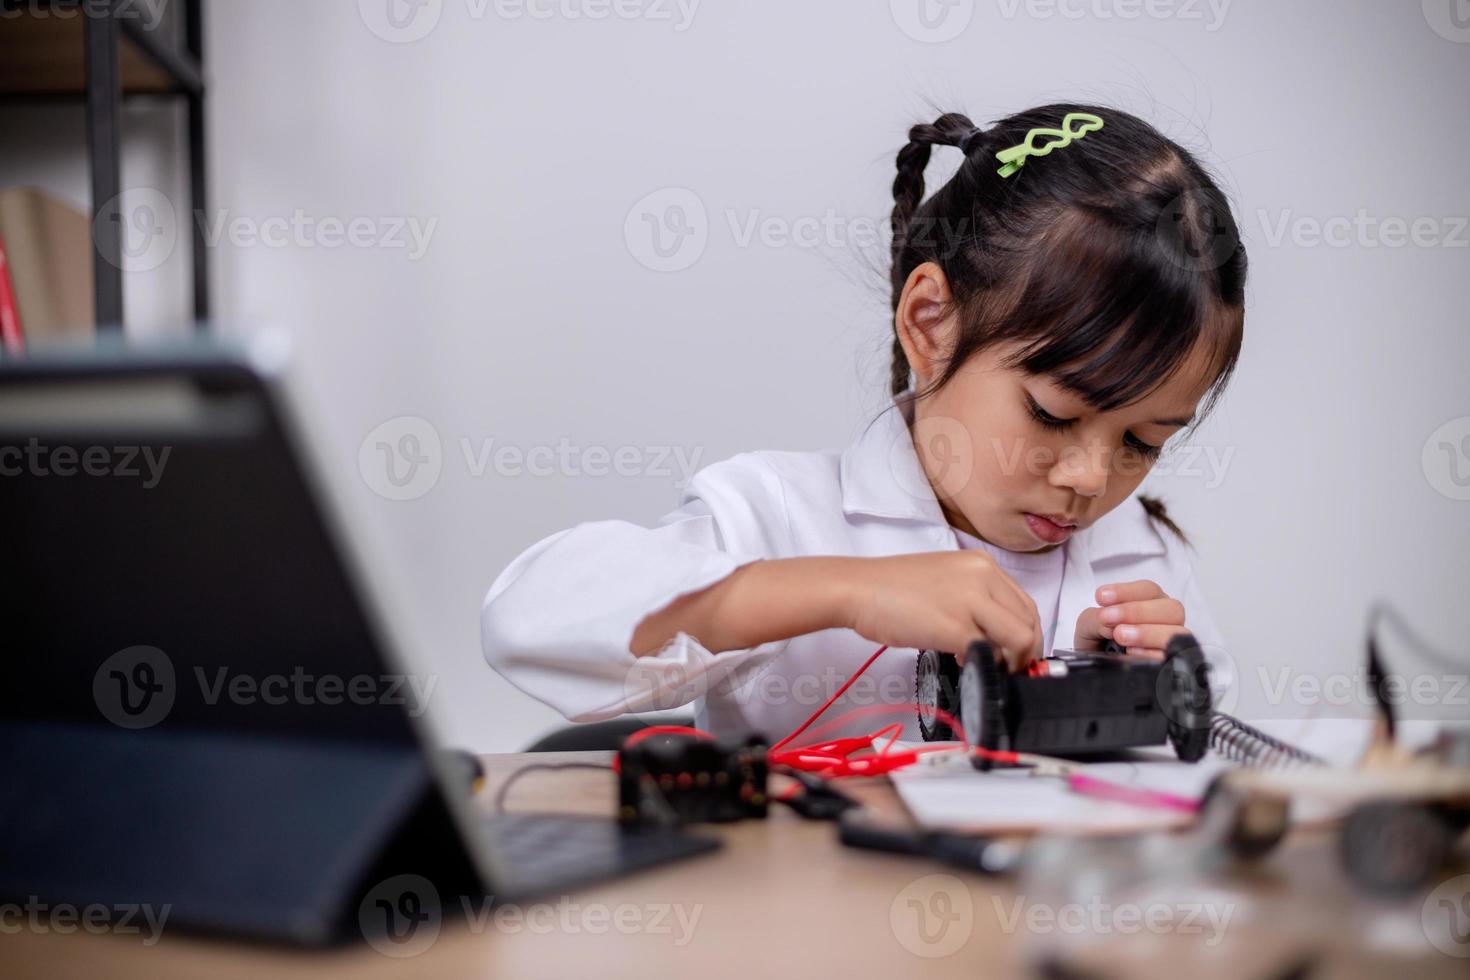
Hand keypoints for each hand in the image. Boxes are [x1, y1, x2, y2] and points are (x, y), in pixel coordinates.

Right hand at [841, 552, 1043, 672]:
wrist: (859, 589)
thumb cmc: (891, 587)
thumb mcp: (946, 579)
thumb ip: (975, 599)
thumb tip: (993, 635)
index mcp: (982, 564)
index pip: (1025, 603)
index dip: (1027, 633)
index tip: (1017, 651)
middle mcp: (983, 577)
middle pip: (1029, 622)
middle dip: (1025, 652)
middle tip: (1009, 667)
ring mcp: (971, 601)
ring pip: (1020, 639)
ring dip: (1011, 661)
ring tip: (986, 664)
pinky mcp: (956, 627)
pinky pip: (989, 653)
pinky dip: (983, 664)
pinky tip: (962, 660)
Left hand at [1074, 579, 1185, 660]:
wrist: (1096, 675)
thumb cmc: (1097, 644)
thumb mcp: (1088, 627)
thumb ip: (1095, 619)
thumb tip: (1107, 622)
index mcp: (1149, 604)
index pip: (1148, 590)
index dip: (1126, 591)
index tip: (1101, 597)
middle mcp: (1166, 621)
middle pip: (1170, 608)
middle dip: (1137, 611)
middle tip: (1109, 618)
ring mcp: (1171, 644)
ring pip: (1177, 632)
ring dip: (1146, 632)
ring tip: (1120, 636)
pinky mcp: (1171, 666)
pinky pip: (1173, 658)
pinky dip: (1153, 653)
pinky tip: (1132, 653)